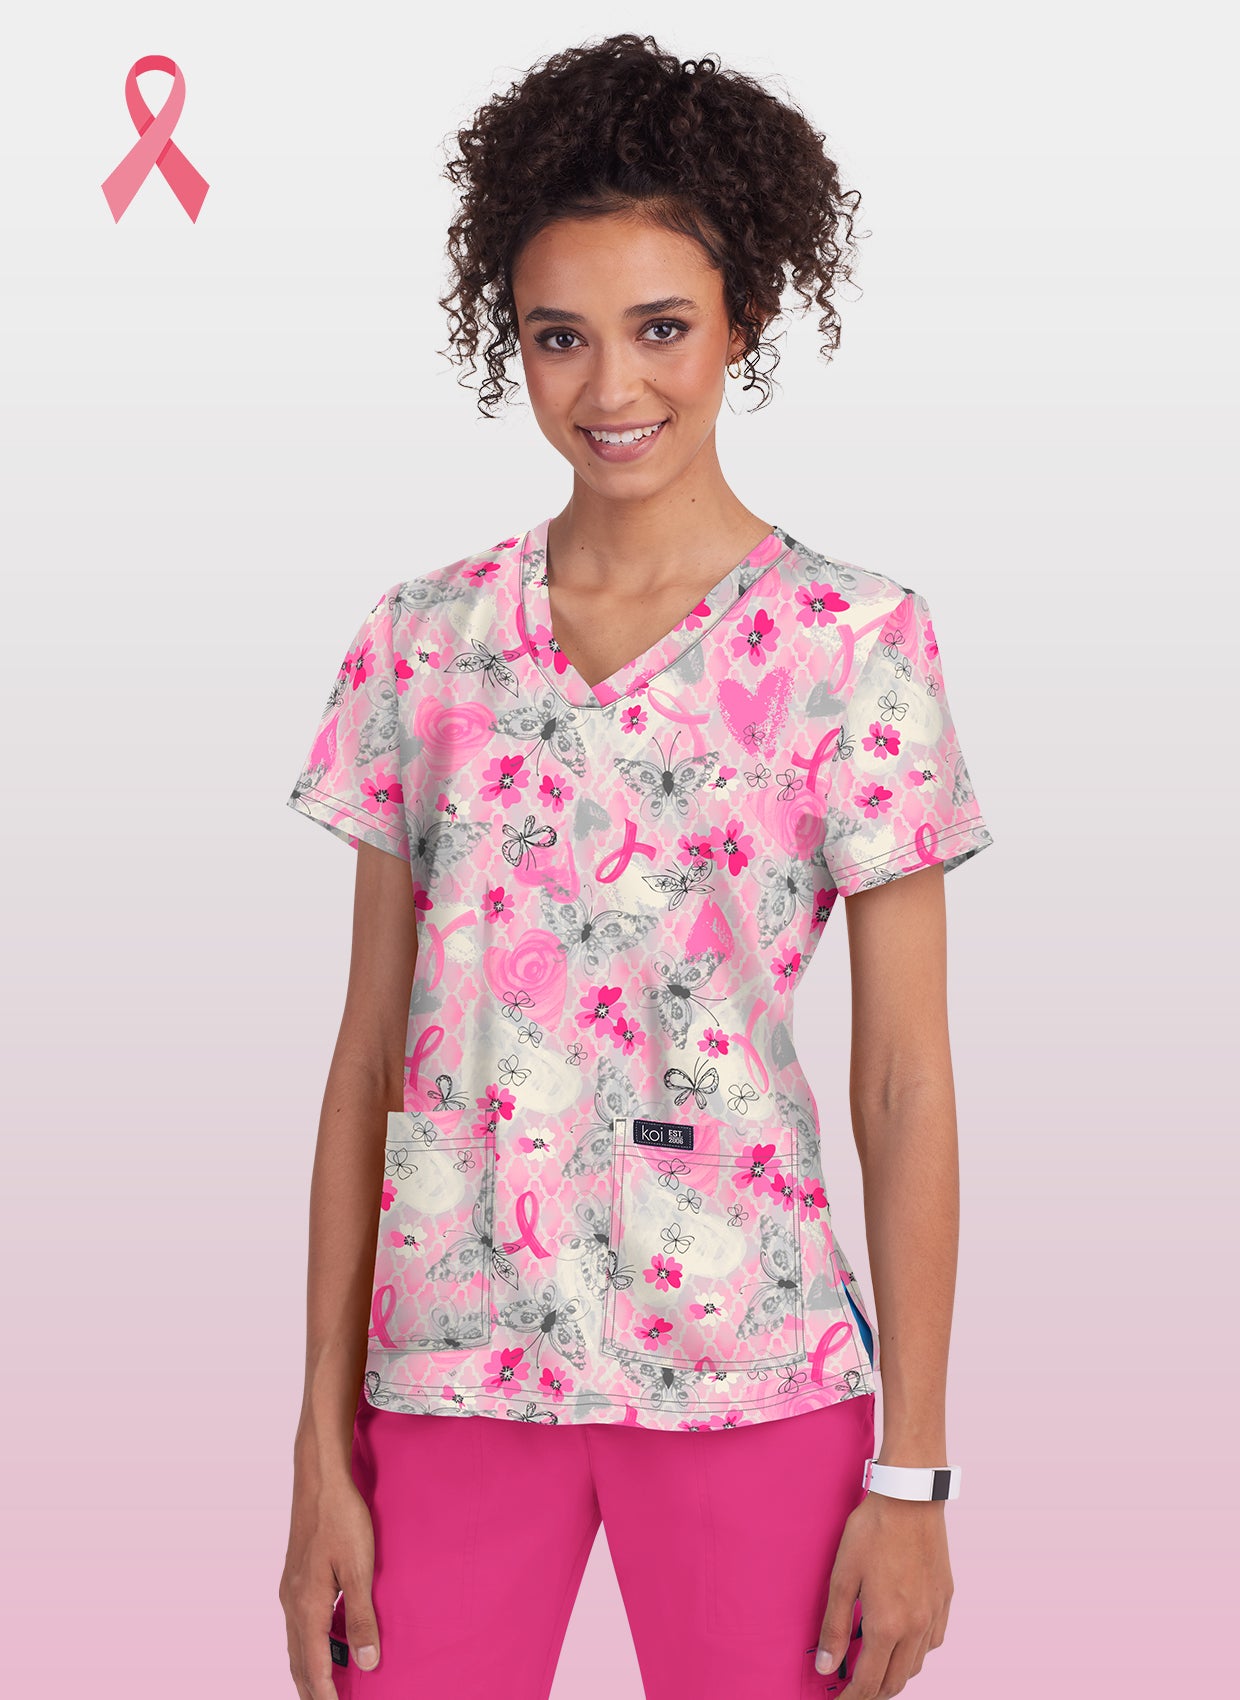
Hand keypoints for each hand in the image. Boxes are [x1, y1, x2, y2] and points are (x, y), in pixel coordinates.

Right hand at [279, 1463, 380, 1696]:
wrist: (320, 1481)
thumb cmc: (342, 1519)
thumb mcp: (360, 1569)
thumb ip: (361, 1616)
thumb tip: (366, 1662)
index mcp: (307, 1606)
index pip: (314, 1666)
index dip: (326, 1693)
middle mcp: (291, 1603)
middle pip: (298, 1661)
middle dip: (311, 1689)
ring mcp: (289, 1589)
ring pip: (295, 1643)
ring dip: (307, 1669)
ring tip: (322, 1687)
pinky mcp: (294, 1577)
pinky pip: (296, 1625)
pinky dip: (306, 1646)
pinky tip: (320, 1643)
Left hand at [813, 1491, 953, 1697]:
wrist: (911, 1498)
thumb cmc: (872, 1532)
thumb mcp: (842, 1577)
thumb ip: (834, 1626)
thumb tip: (826, 1666)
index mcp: (887, 1625)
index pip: (869, 1682)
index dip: (852, 1698)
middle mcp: (916, 1627)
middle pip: (895, 1681)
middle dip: (872, 1692)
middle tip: (853, 1688)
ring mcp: (934, 1614)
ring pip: (916, 1665)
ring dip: (894, 1674)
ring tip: (874, 1666)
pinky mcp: (945, 1600)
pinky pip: (933, 1642)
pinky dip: (916, 1652)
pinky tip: (902, 1639)